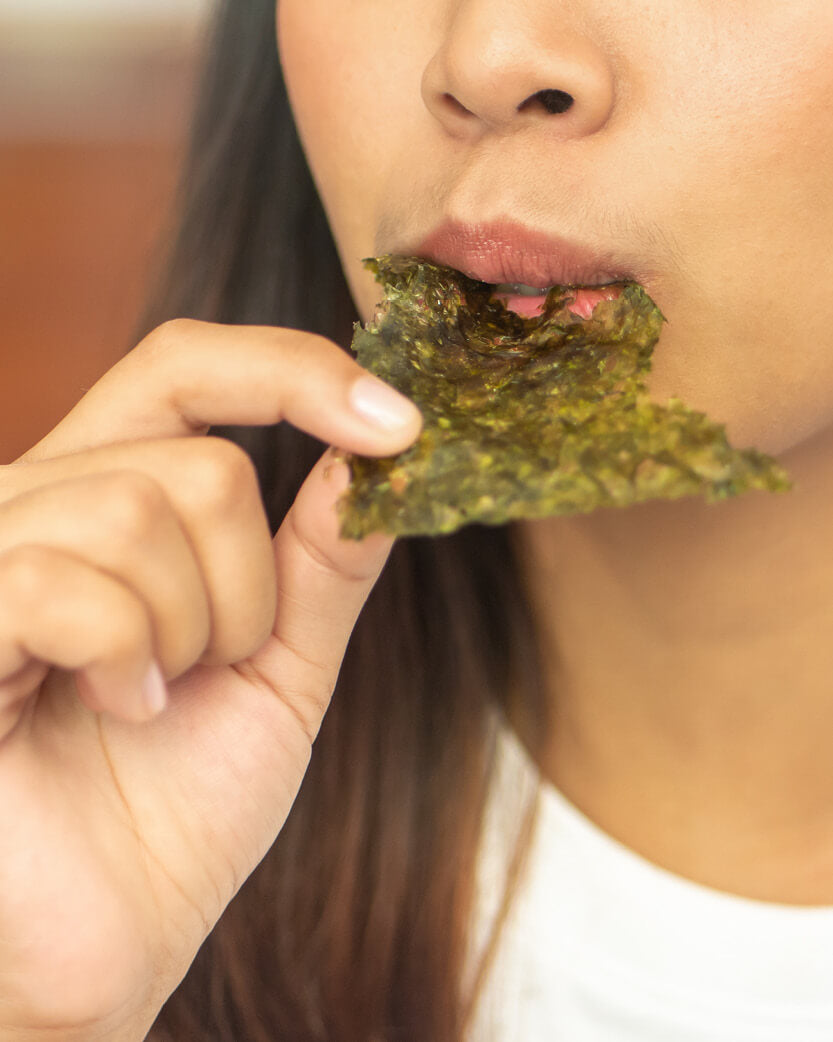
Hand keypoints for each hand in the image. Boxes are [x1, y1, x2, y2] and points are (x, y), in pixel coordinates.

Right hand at [0, 320, 420, 1040]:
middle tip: (212, 667)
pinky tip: (115, 710)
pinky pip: (66, 583)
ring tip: (155, 699)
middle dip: (247, 587)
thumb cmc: (181, 803)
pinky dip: (126, 657)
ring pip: (137, 509)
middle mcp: (32, 504)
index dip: (296, 371)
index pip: (185, 366)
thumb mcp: (279, 664)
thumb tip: (380, 453)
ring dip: (193, 628)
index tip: (402, 423)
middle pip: (196, 459)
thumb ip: (320, 557)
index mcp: (104, 496)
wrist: (109, 937)